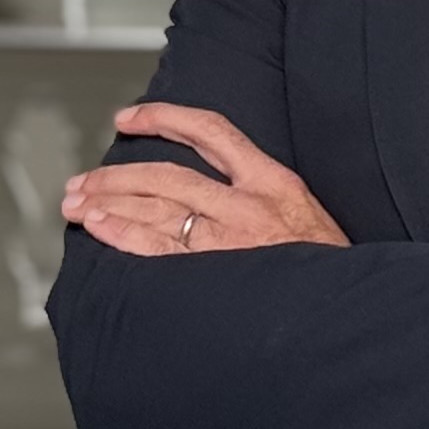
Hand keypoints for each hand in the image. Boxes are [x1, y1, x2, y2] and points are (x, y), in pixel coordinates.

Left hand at [62, 101, 348, 257]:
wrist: (352, 312)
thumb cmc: (327, 272)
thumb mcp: (306, 217)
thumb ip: (261, 198)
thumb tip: (211, 193)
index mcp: (274, 181)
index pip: (210, 130)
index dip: (163, 118)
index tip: (128, 117)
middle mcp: (249, 203)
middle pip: (167, 174)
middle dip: (116, 176)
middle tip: (81, 182)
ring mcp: (233, 239)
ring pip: (157, 207)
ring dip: (108, 203)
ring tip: (75, 203)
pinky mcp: (219, 273)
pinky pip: (159, 248)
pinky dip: (123, 235)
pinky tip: (98, 228)